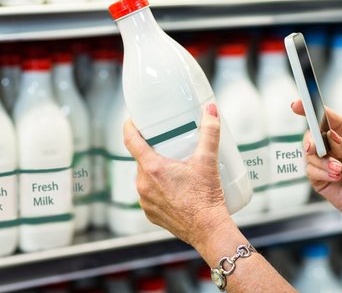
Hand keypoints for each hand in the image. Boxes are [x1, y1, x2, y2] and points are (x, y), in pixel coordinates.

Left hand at [123, 103, 231, 247]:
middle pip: (141, 159)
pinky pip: (149, 195)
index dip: (130, 127)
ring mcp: (145, 201)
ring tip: (173, 166)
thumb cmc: (206, 197)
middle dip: (151, 149)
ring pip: (145, 177)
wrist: (208, 230)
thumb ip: (210, 132)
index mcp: (152, 168)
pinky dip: (158, 188)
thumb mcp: (208, 160)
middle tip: (166, 143)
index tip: (134, 120)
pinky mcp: (150, 214)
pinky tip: (173, 188)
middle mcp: (143, 185)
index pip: (131, 141)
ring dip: (155, 170)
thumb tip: (211, 110)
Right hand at [291, 100, 341, 226]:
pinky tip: (337, 177)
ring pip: (309, 154)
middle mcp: (331, 145)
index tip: (297, 105)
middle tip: (315, 147)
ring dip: (322, 162)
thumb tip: (330, 136)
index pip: (325, 117)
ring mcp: (324, 162)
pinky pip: (311, 171)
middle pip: (311, 135)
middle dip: (311, 140)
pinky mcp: (319, 178)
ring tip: (339, 170)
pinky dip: (322, 172)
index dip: (310, 108)